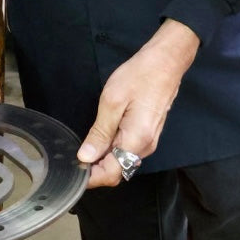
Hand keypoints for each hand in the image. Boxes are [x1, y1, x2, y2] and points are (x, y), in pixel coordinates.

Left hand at [77, 19, 199, 188]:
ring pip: (122, 161)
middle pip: (117, 170)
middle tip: (75, 156)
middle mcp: (145, 147)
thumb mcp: (112, 101)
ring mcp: (149, 141)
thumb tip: (85, 158)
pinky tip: (102, 136)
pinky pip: (128, 150)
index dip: (91, 177)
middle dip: (96, 169)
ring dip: (104, 159)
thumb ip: (100, 133)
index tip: (73, 169)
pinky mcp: (148, 133)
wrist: (166, 62)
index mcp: (136, 141)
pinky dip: (113, 149)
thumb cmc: (139, 76)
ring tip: (86, 145)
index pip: (111, 174)